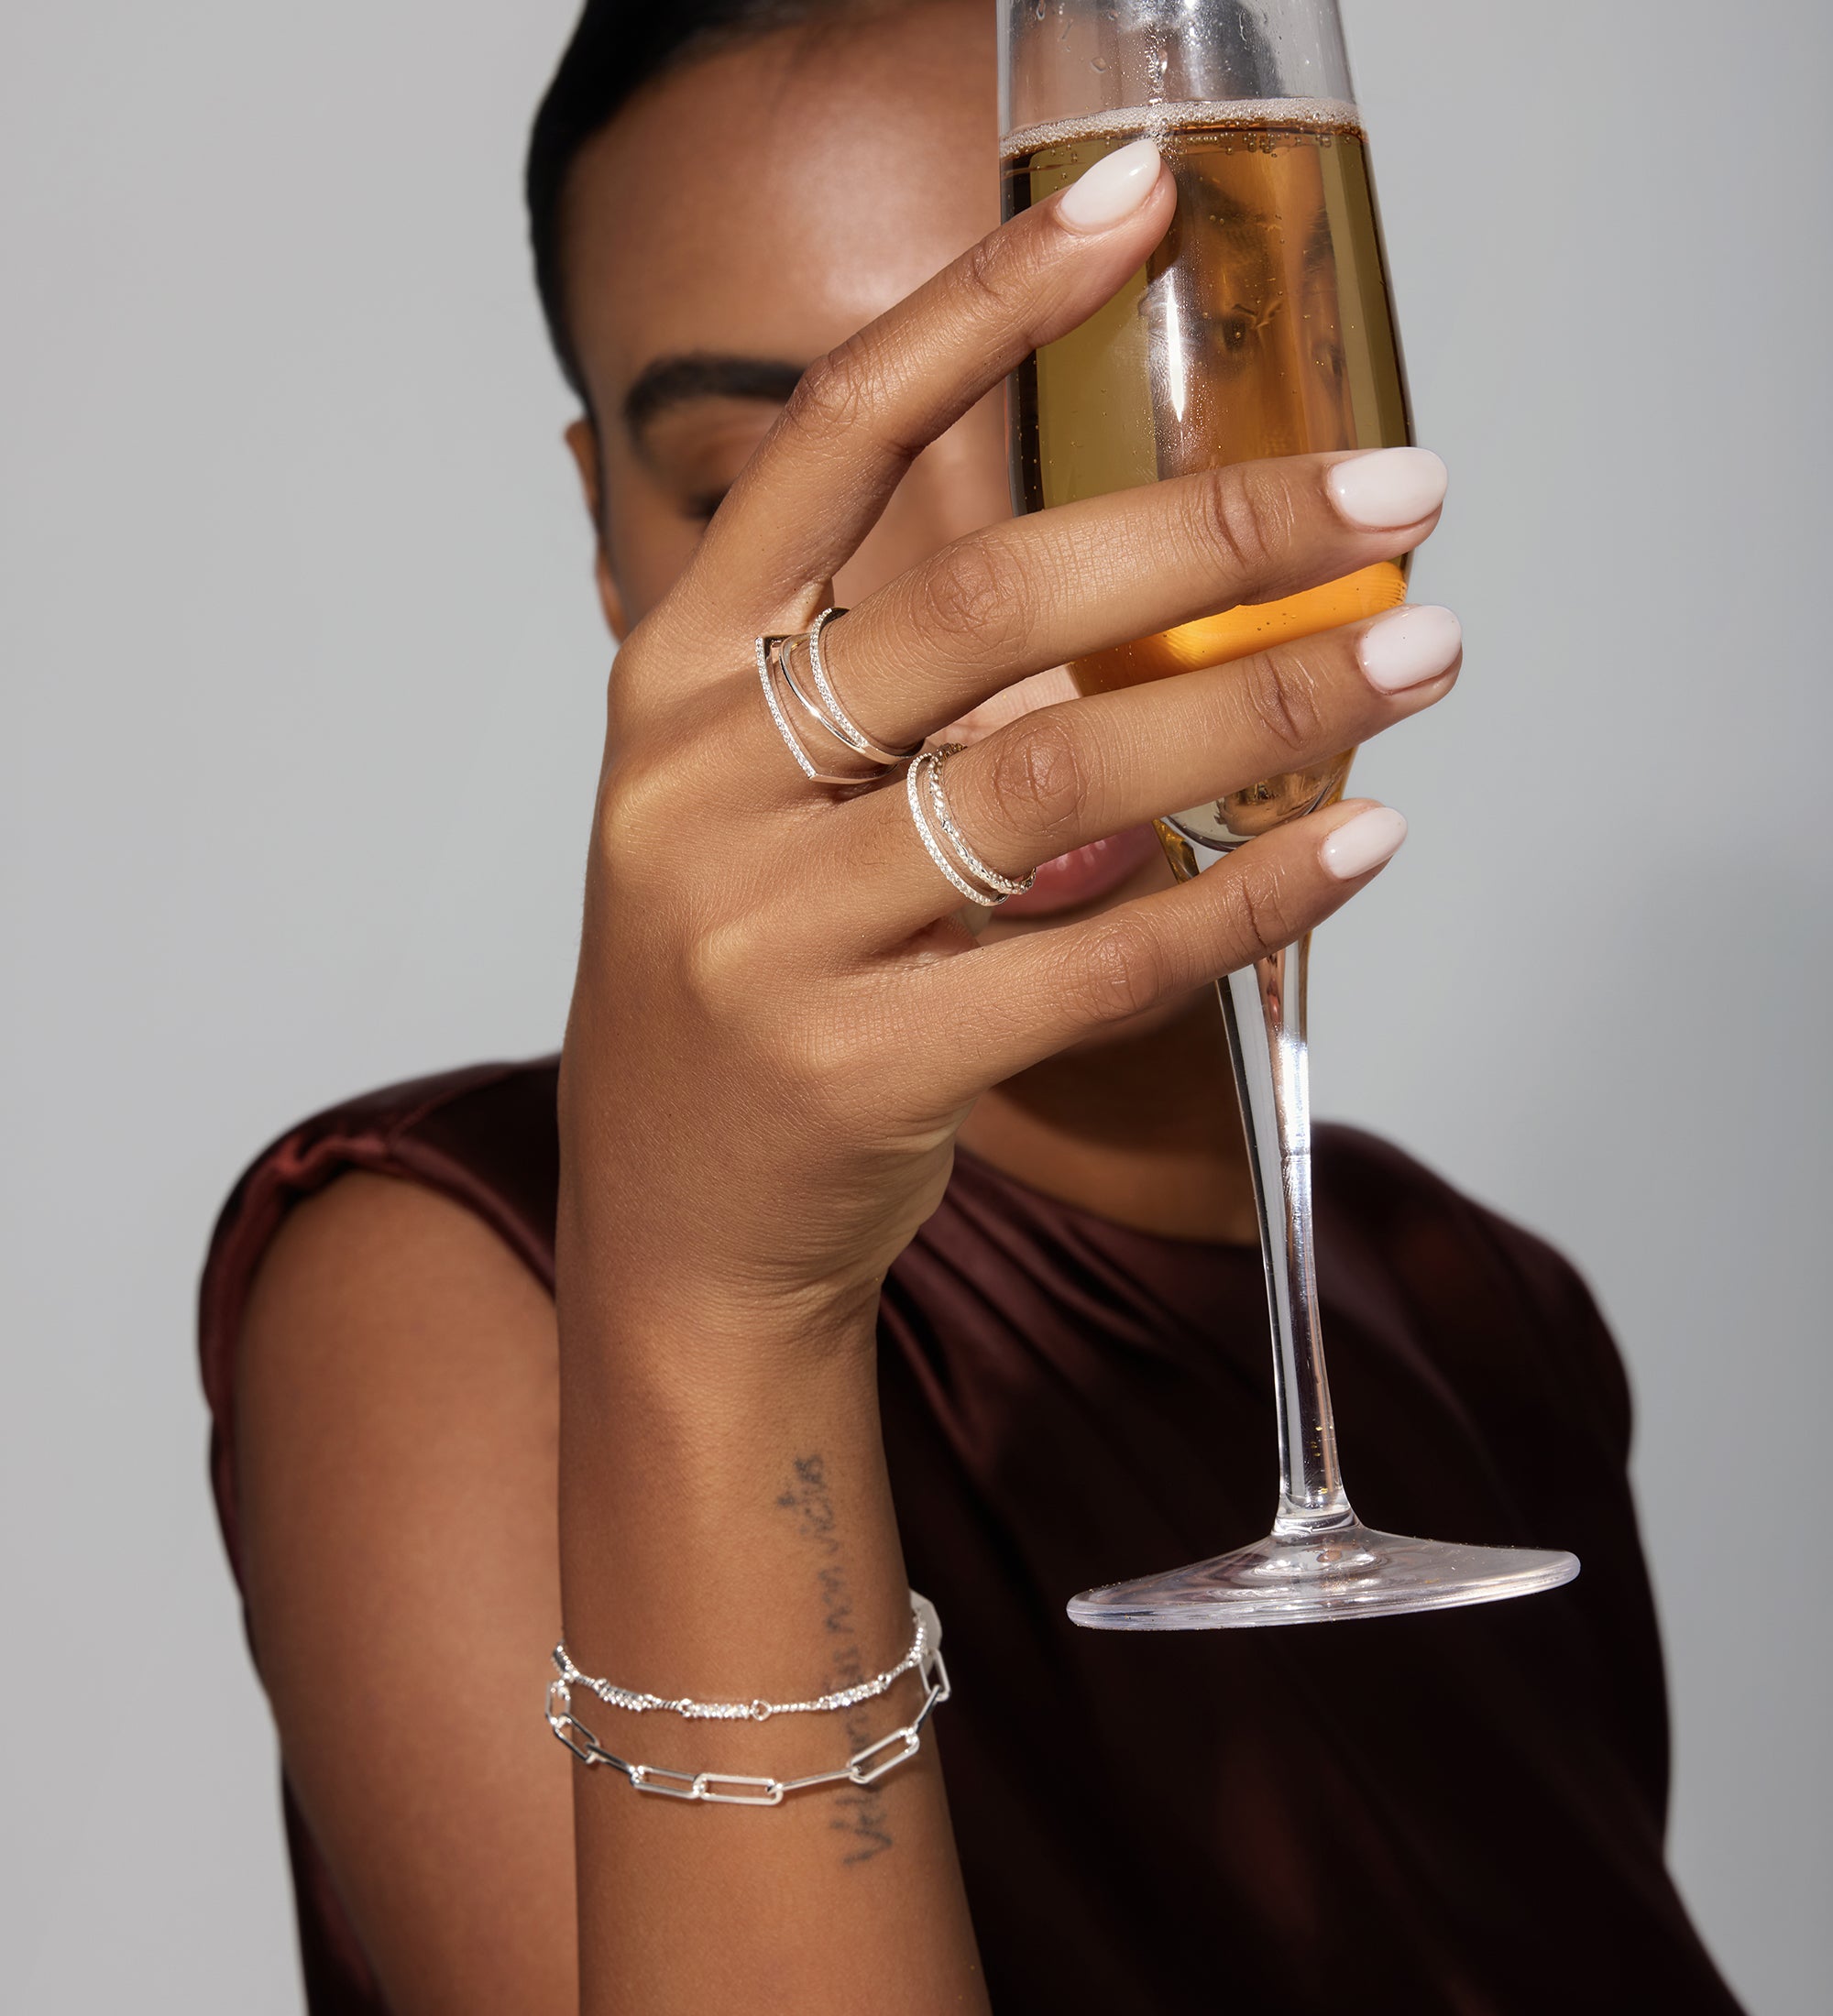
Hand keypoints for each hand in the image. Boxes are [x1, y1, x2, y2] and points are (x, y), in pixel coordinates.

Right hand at [558, 148, 1454, 1364]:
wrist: (679, 1228)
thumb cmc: (750, 989)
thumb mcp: (765, 806)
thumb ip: (902, 698)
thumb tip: (1160, 604)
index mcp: (676, 682)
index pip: (828, 443)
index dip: (977, 308)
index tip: (1130, 210)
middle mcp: (701, 786)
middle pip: (982, 605)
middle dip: (1213, 533)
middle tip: (1392, 498)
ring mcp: (765, 933)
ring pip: (1055, 778)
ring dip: (1262, 701)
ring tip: (1413, 658)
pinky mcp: (856, 1066)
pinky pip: (1093, 959)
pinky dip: (1244, 897)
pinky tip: (1353, 846)